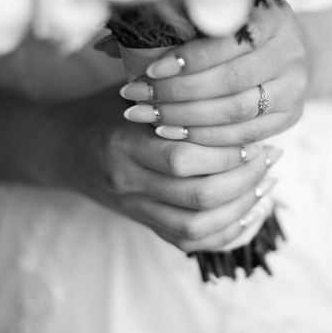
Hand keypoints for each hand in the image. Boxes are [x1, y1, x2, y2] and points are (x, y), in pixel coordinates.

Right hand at [52, 87, 281, 251]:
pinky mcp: (144, 224)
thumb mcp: (132, 92)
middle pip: (197, 196)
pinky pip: (190, 242)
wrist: (62, 148)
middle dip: (244, 179)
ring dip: (241, 207)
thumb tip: (236, 90)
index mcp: (122, 144)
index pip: (183, 157)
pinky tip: (253, 210)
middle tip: (270, 157)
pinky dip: (227, 232)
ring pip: (197, 226)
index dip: (227, 150)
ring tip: (268, 183)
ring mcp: (135, 209)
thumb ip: (175, 96)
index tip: (257, 135)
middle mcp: (128, 183)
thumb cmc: (106, 111)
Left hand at [119, 0, 309, 145]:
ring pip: (238, 112)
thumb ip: (164, 29)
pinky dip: (208, 138)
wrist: (284, 53)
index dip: (188, 59)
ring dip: (188, 119)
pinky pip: (247, 135)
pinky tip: (176, 133)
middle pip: (232, 81)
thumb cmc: (233, 33)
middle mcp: (291, 50)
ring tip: (149, 118)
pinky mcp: (292, 115)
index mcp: (273, 16)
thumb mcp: (210, 20)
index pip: (228, 41)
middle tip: (137, 100)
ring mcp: (295, 86)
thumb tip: (102, 46)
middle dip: (179, 94)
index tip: (148, 70)